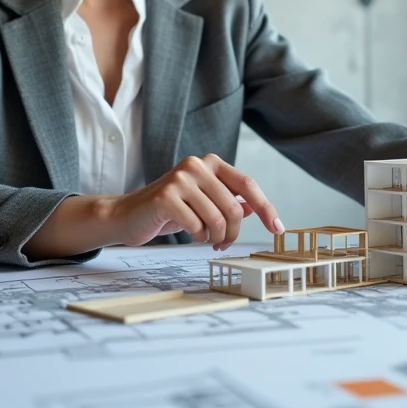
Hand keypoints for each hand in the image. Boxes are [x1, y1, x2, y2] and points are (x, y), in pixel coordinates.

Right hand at [108, 154, 283, 250]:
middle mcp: (197, 165)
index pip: (248, 185)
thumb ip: (228, 200)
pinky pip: (197, 226)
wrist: (128, 214)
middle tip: (223, 244)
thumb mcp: (203, 202)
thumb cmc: (168, 209)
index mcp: (210, 163)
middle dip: (232, 233)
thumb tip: (254, 208)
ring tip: (206, 239)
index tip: (278, 228)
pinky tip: (189, 233)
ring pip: (218, 219)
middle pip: (234, 208)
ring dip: (215, 238)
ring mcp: (181, 179)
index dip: (266, 209)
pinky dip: (198, 237)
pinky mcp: (166, 197)